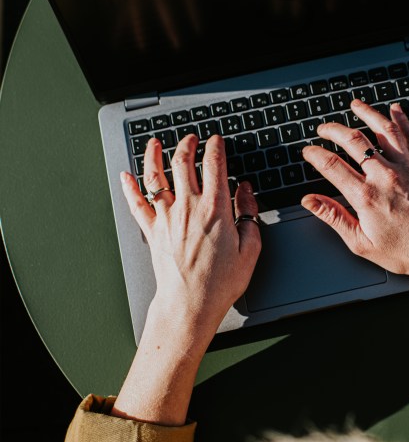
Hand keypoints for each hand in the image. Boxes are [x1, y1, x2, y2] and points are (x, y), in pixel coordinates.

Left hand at [120, 134, 260, 342]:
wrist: (190, 303)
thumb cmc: (221, 282)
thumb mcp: (251, 248)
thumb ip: (249, 214)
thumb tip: (246, 191)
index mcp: (215, 209)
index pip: (214, 165)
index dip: (215, 147)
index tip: (216, 140)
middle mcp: (188, 207)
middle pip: (182, 164)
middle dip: (186, 144)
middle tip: (190, 138)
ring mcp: (167, 218)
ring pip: (155, 177)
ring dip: (154, 156)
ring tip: (155, 143)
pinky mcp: (153, 232)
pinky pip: (137, 204)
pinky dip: (129, 188)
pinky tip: (125, 176)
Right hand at [302, 100, 408, 342]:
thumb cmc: (407, 252)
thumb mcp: (362, 243)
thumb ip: (334, 217)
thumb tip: (311, 201)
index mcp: (366, 197)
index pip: (332, 165)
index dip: (315, 154)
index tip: (309, 151)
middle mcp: (386, 177)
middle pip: (354, 141)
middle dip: (334, 130)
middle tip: (324, 129)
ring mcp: (408, 169)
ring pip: (384, 130)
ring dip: (368, 114)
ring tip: (356, 106)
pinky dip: (402, 121)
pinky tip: (395, 111)